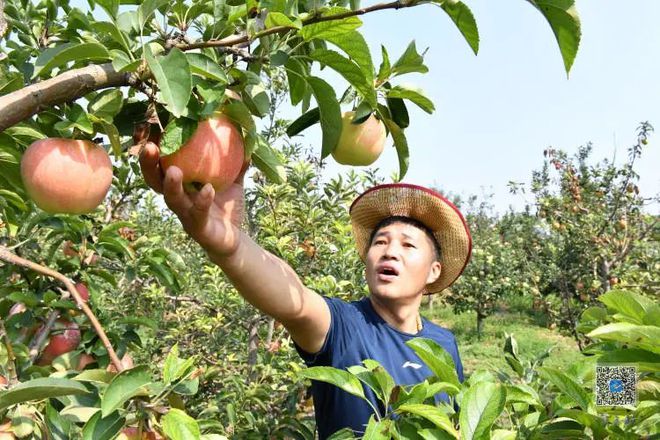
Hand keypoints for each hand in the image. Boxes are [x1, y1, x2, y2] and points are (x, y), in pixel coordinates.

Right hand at [138, 141, 248, 256]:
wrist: (234, 238)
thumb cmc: (227, 206)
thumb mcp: (233, 179)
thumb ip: (236, 159)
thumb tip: (246, 133)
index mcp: (180, 183)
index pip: (160, 163)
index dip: (152, 148)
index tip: (149, 127)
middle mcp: (177, 198)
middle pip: (155, 181)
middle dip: (148, 165)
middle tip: (149, 146)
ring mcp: (185, 215)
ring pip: (172, 200)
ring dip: (171, 185)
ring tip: (173, 171)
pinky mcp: (198, 229)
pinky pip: (197, 215)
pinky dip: (202, 202)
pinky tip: (208, 189)